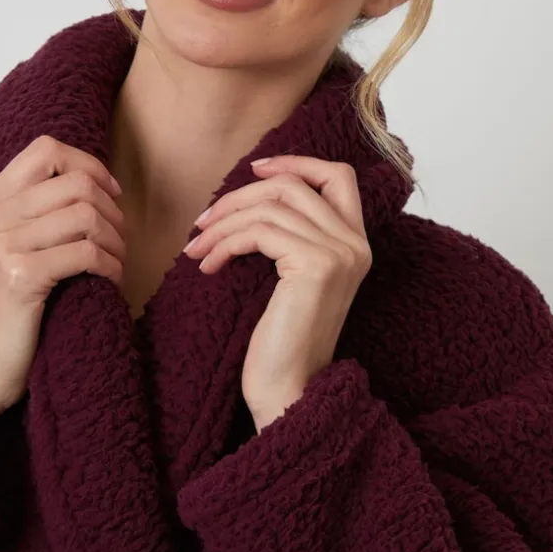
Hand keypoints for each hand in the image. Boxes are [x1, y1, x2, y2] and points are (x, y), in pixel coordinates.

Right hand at [0, 134, 127, 414]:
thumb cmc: (5, 308)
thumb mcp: (7, 248)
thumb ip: (34, 213)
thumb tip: (93, 181)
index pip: (46, 150)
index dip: (90, 165)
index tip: (111, 194)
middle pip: (75, 183)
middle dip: (112, 210)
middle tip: (119, 239)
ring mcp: (1, 245)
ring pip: (86, 216)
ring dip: (116, 240)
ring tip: (116, 263)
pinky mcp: (20, 277)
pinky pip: (87, 253)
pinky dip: (110, 265)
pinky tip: (110, 280)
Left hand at [182, 155, 372, 428]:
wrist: (288, 389)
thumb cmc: (281, 341)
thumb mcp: (291, 277)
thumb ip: (289, 235)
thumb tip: (251, 191)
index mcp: (357, 244)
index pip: (339, 175)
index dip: (296, 162)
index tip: (254, 169)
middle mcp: (356, 244)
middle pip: (292, 185)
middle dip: (237, 198)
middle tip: (202, 223)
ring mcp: (340, 253)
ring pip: (269, 206)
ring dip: (222, 224)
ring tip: (196, 249)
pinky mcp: (316, 266)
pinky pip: (259, 232)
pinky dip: (225, 243)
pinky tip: (208, 266)